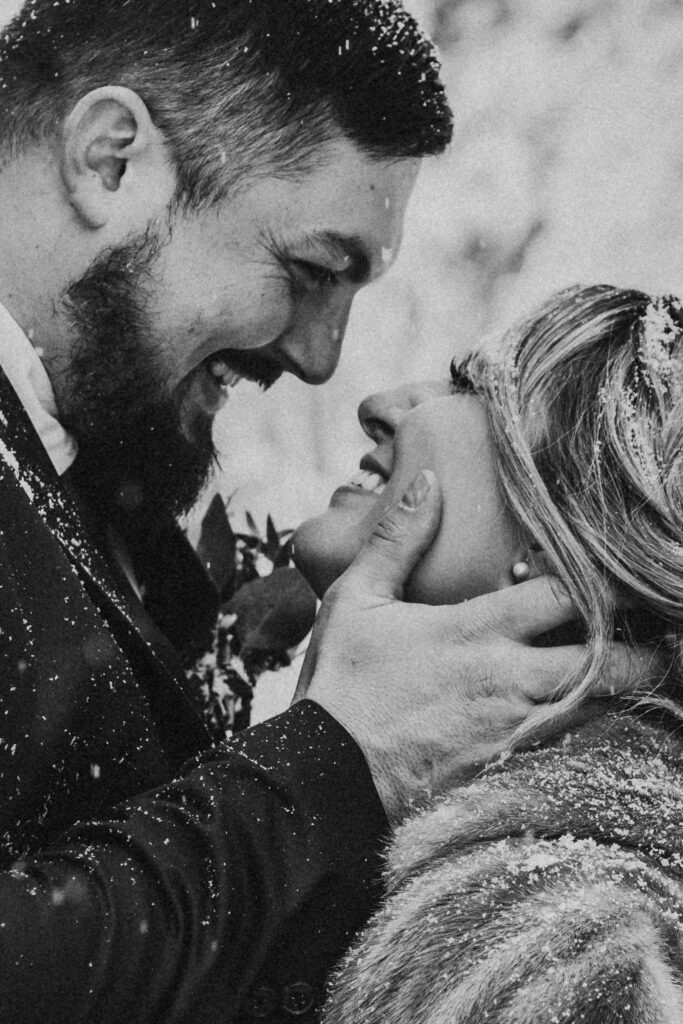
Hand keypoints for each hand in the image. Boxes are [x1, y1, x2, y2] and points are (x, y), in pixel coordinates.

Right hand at [293, 470, 657, 819]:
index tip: (614, 570)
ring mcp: (514, 728)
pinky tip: (587, 711)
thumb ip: (397, 538)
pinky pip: (570, 743)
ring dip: (620, 685)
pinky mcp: (507, 765)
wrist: (328, 776)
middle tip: (653, 633)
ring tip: (632, 667)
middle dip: (642, 648)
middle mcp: (509, 679)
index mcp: (477, 630)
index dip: (599, 578)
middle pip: (608, 660)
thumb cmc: (341, 683)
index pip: (565, 594)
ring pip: (599, 706)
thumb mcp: (356, 598)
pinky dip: (590, 724)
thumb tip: (427, 482)